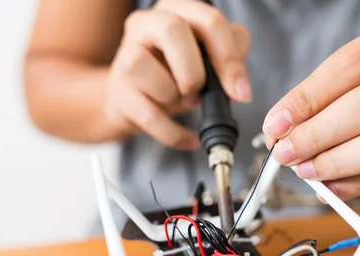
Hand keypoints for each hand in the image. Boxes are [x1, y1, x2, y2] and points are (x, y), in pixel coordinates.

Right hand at [105, 0, 250, 149]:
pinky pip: (149, 116)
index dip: (229, 58)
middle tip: (202, 95)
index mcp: (177, 10)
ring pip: (150, 70)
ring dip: (177, 98)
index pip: (209, 21)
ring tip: (183, 102)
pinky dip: (175, 133)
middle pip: (173, 30)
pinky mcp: (118, 90)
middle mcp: (147, 23)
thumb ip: (229, 58)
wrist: (135, 102)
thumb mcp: (207, 61)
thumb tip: (238, 82)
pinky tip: (189, 138)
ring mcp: (126, 53)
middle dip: (195, 72)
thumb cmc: (175, 75)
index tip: (241, 91)